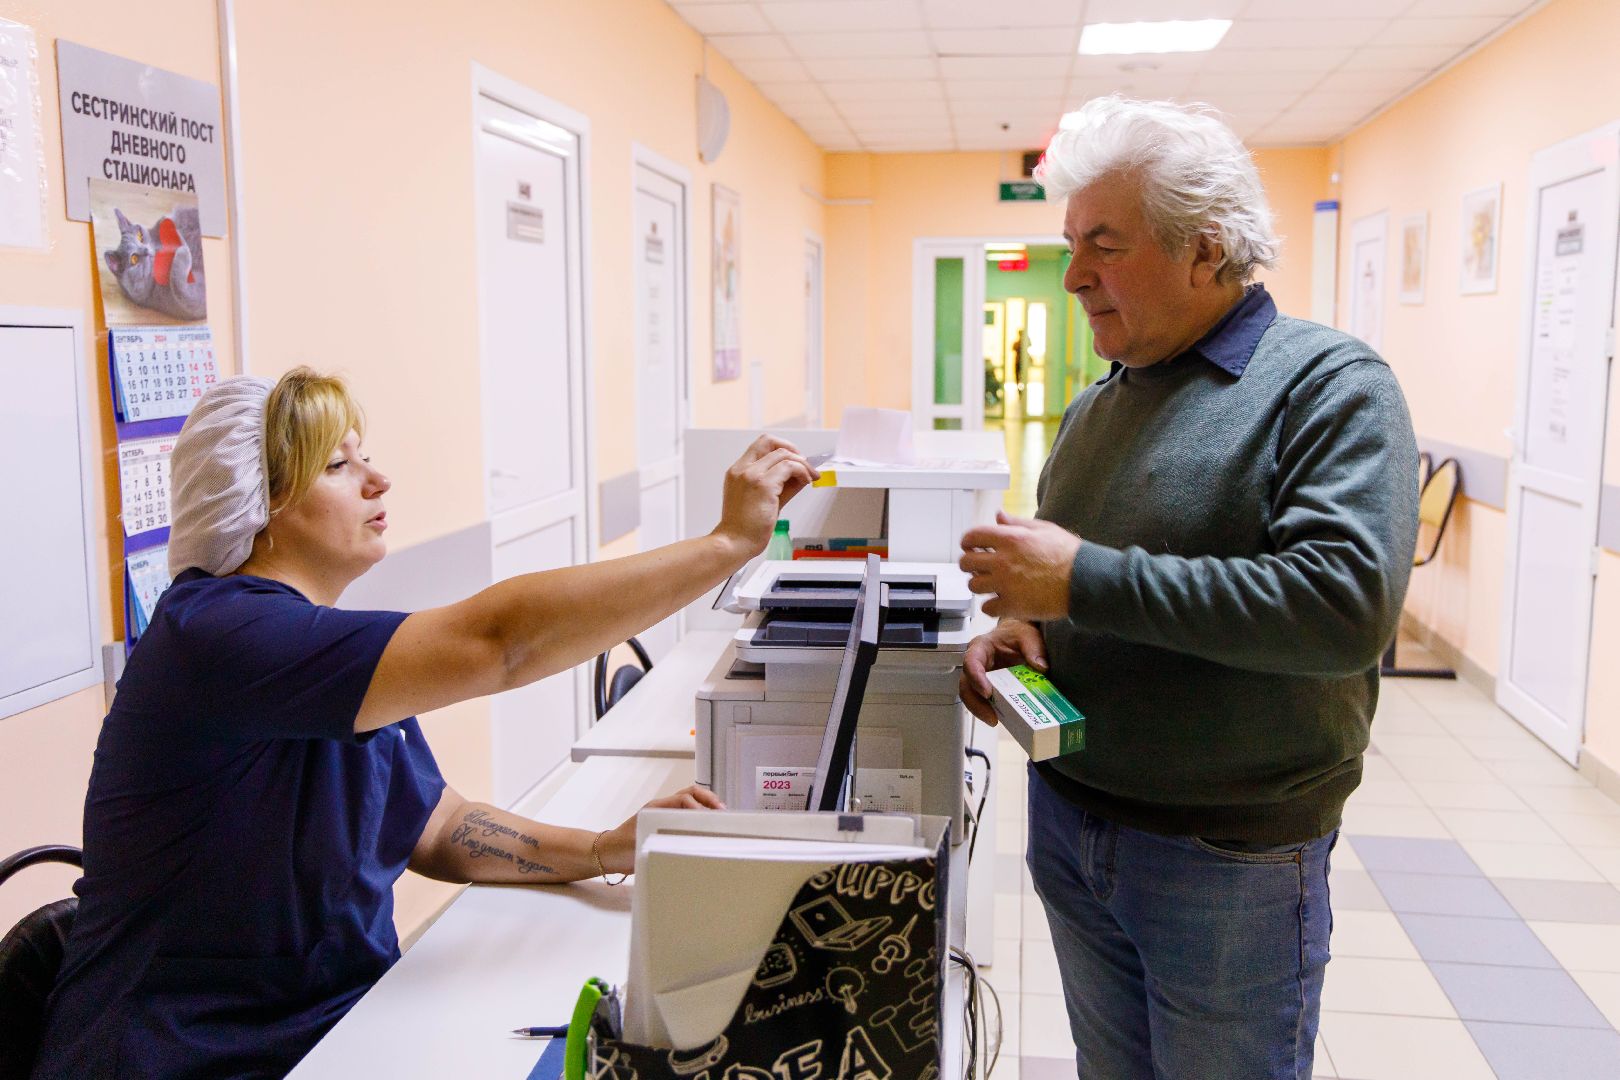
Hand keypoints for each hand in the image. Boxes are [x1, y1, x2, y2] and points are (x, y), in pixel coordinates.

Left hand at [596, 784, 725, 874]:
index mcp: (656, 809)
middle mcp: (663, 809)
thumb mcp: (639, 844)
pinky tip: (708, 828)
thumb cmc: (621, 848)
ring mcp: (665, 816)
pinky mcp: (667, 827)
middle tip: (722, 811)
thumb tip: (683, 842)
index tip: (709, 818)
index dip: (698, 806)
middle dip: (707, 799)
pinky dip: (700, 816)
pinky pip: (687, 816)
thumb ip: (658, 841)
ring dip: (706, 805)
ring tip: (721, 816)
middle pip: (690, 794)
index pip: (682, 799)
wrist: (608, 854)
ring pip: (690, 802)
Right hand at [713, 436, 818, 561]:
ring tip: (809, 477)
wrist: (734, 543)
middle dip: (793, 450)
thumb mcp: (764, 499)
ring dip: (802, 463)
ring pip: (783, 454)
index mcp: (738, 471)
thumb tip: (801, 474)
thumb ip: (781, 484)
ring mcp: (752, 475)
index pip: (761, 445)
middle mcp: (742, 469)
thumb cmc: (744, 528)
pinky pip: (789, 467)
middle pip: (770, 441)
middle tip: (805, 464)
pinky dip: (802, 471)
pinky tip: (806, 482)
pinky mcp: (763, 485)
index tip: (794, 460)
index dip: (781, 448)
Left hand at [959, 512, 1080, 620]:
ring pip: (973, 586)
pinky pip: (987, 608)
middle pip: (966, 563)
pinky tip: (1000, 601)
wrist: (1085, 580)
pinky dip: (991, 606)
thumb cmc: (1068, 554)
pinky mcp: (1012, 606)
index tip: (971, 547)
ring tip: (991, 585)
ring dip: (980, 585)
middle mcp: (1003, 561)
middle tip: (979, 568)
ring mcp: (1006, 584)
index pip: (972, 536)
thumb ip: (1016, 523)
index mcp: (1010, 539)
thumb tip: (998, 515)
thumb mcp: (1043, 529)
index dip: (967, 542)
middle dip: (970, 564)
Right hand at [959, 619, 1047, 725]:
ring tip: (997, 721)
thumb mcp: (1027, 634)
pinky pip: (984, 703)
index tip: (987, 692)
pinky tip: (1005, 719)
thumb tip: (1040, 666)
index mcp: (980, 648)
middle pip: (966, 686)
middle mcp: (976, 665)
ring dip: (982, 711)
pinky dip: (992, 711)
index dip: (976, 678)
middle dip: (976, 704)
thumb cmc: (1017, 634)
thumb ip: (1034, 648)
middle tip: (992, 717)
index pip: (971, 662)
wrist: (1018, 638)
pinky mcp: (988, 689)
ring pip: (972, 697)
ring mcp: (980, 679)